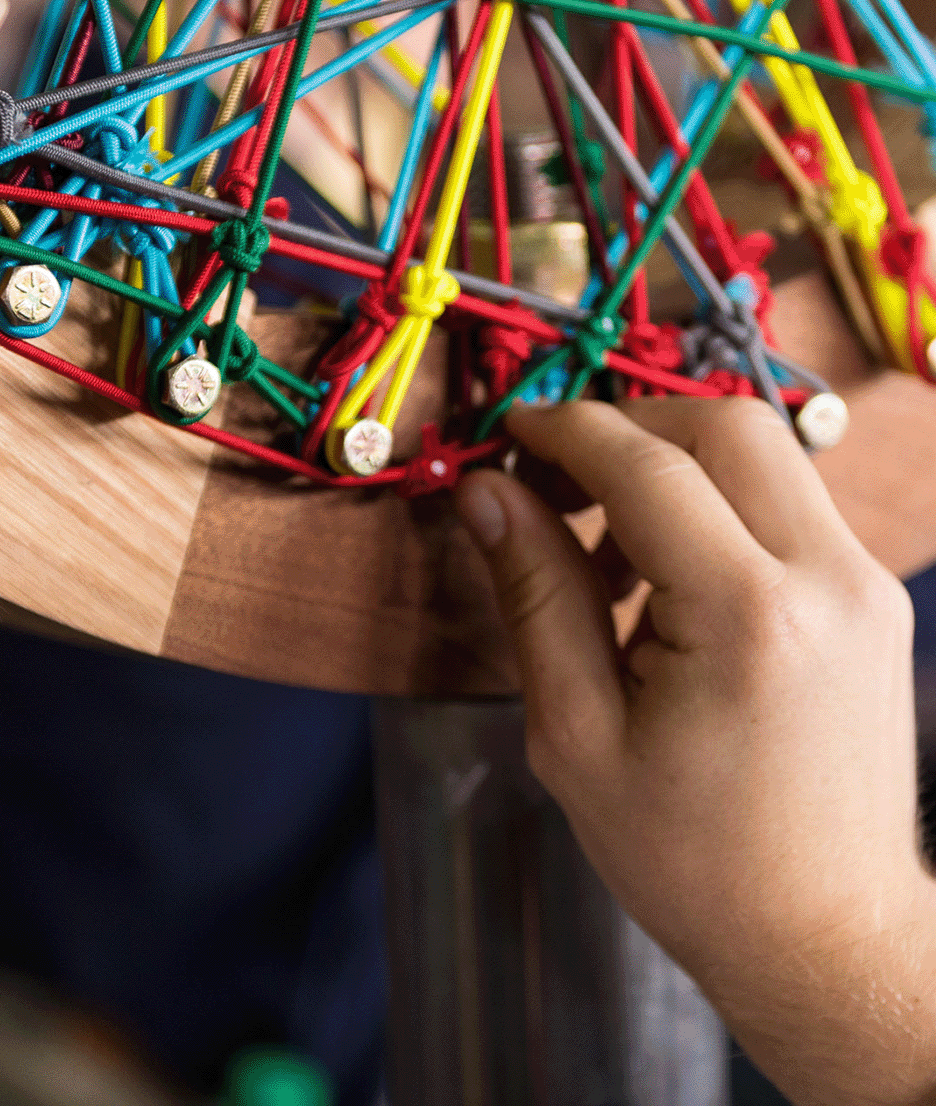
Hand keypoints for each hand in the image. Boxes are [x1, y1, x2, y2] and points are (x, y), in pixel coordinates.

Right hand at [456, 396, 935, 1105]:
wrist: (826, 935)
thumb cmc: (695, 861)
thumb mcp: (578, 736)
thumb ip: (535, 595)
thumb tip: (487, 495)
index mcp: (749, 620)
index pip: (649, 467)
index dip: (566, 431)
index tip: (511, 432)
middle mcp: (828, 580)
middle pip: (725, 424)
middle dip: (628, 428)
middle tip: (554, 476)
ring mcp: (865, 584)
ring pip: (764, 453)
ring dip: (672, 466)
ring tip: (601, 550)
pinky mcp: (872, 598)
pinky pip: (787, 505)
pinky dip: (716, 507)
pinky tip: (661, 579)